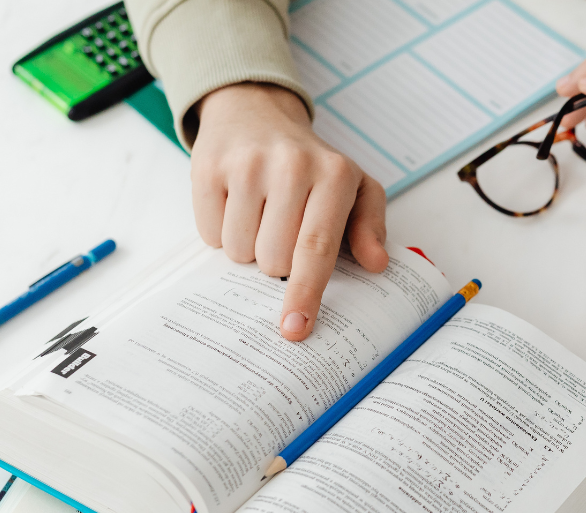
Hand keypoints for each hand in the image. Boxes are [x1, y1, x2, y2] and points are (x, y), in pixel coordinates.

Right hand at [191, 83, 387, 340]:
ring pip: (239, 252)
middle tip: (283, 229)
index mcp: (334, 174)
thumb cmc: (311, 163)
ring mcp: (247, 165)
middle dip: (277, 261)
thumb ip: (370, 226)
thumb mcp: (354, 187)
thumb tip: (377, 264)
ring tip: (260, 213)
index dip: (305, 292)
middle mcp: (291, 165)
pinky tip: (235, 204)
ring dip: (248, 247)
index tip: (295, 327)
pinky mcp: (209, 167)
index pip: (317, 248)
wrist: (256, 112)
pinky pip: (209, 235)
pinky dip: (221, 231)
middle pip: (274, 260)